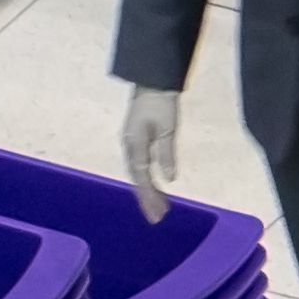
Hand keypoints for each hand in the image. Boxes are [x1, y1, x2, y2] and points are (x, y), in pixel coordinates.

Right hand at [118, 84, 180, 220]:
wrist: (152, 80)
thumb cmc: (161, 102)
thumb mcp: (168, 128)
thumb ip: (166, 153)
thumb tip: (168, 179)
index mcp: (134, 145)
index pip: (142, 177)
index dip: (149, 197)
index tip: (159, 213)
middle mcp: (129, 147)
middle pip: (137, 179)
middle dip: (147, 199)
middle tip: (158, 218)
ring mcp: (131, 143)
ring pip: (137, 173)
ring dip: (147, 191)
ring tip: (158, 208)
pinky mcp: (136, 140)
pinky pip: (139, 165)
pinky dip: (146, 179)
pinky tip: (154, 188)